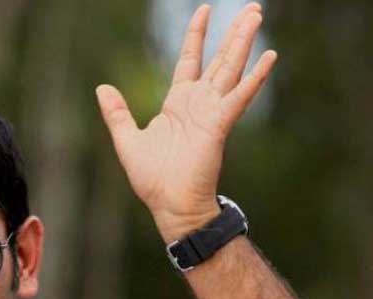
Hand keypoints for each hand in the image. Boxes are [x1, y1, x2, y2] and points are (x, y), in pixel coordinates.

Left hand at [96, 2, 276, 241]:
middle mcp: (198, 103)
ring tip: (256, 16)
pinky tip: (269, 57)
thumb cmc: (152, 179)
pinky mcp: (219, 124)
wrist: (169, 205)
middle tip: (251, 7)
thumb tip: (102, 88)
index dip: (197, 35)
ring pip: (230, 69)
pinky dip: (254, 78)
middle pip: (219, 59)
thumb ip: (117, 113)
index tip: (204, 10)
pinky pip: (239, 96)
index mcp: (178, 103)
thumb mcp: (127, 140)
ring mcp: (211, 112)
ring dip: (244, 43)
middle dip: (233, 33)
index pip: (190, 59)